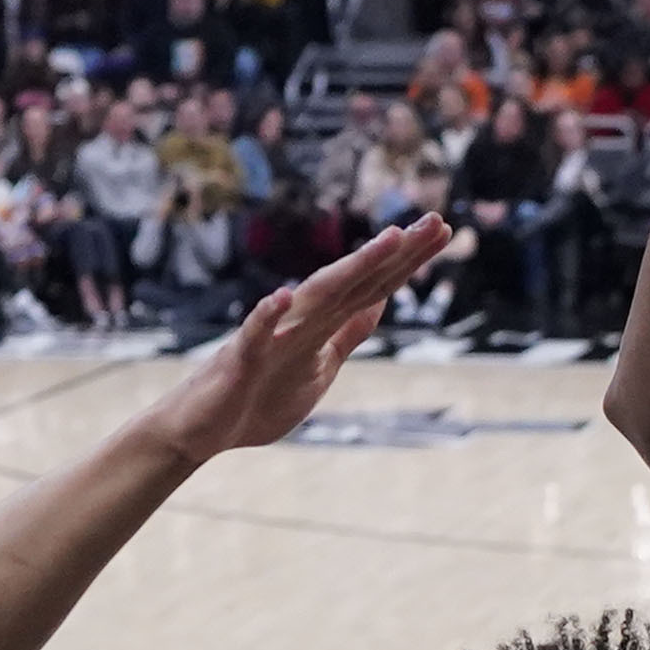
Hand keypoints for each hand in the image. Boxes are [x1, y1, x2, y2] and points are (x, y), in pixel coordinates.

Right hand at [137, 214, 452, 465]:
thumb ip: (348, 331)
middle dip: (397, 253)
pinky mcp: (241, 360)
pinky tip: (282, 297)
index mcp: (324, 324)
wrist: (205, 429)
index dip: (408, 261)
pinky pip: (254, 335)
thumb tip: (382, 299)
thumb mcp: (321, 363)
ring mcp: (273, 337)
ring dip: (352, 268)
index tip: (443, 229)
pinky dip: (267, 316)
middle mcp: (303, 320)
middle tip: (436, 221)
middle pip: (357, 281)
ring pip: (317, 297)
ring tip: (388, 241)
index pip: (374, 286)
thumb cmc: (261, 395)